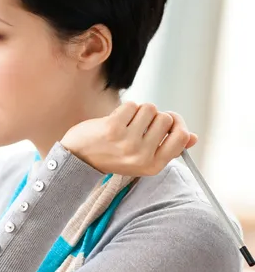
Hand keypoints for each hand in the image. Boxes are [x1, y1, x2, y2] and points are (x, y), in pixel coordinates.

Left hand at [60, 102, 197, 176]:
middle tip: (136, 126)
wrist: (78, 157)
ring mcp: (127, 143)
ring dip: (138, 111)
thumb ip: (167, 148)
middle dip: (153, 117)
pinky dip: (125, 108)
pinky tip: (114, 120)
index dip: (177, 124)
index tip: (166, 122)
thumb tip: (193, 137)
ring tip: (125, 124)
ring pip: (150, 109)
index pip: (182, 137)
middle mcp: (142, 156)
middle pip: (166, 118)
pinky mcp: (113, 128)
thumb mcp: (141, 158)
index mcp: (153, 166)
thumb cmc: (113, 155)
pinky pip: (132, 105)